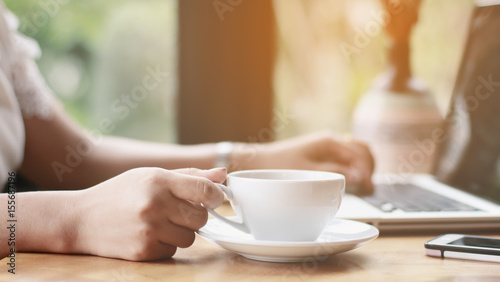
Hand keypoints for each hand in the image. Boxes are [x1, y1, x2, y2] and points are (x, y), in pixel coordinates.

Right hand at [75, 167, 225, 260]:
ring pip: (190, 237)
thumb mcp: (151, 175)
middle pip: (201, 218)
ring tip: (159, 222)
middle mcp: (155, 205)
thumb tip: (223, 175)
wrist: (81, 219)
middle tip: (179, 211)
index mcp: (159, 180)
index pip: (204, 190)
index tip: (215, 199)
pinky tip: (148, 234)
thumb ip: (190, 175)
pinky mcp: (144, 251)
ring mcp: (149, 230)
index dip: (216, 196)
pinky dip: (166, 244)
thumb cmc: (120, 193)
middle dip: (196, 216)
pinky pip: (173, 250)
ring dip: (181, 231)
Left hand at [238, 131, 374, 194]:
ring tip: (361, 187)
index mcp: (330, 142)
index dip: (367, 173)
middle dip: (370, 169)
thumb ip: (335, 174)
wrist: (257, 162)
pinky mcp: (324, 155)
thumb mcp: (307, 173)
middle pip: (364, 151)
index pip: (361, 154)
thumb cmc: (277, 167)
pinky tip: (350, 183)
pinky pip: (347, 159)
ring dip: (364, 169)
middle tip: (367, 189)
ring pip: (358, 154)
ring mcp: (329, 147)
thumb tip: (360, 178)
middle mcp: (332, 141)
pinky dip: (354, 169)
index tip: (366, 189)